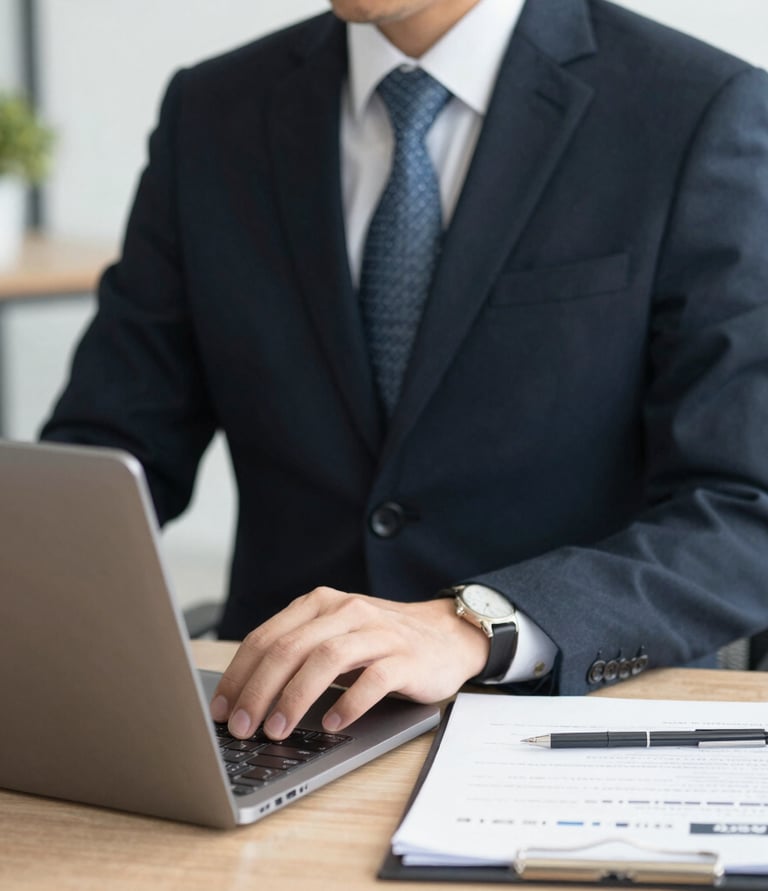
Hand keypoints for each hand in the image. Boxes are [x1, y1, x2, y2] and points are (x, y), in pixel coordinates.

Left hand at [209, 586, 489, 738]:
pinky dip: (349, 703)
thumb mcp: (335, 637)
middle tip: (243, 729)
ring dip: (296, 697)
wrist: (446, 635)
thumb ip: (298, 654)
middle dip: (259, 690)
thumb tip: (245, 700)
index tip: (222, 710)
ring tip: (277, 731)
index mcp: (320, 604)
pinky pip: (374, 679)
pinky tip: (332, 724)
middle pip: (291, 648)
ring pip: (327, 659)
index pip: (268, 636)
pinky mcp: (407, 657)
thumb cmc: (379, 643)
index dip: (240, 675)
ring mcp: (378, 632)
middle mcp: (346, 611)